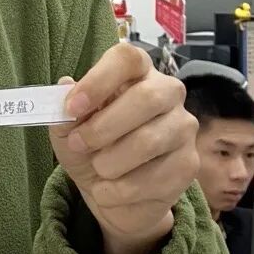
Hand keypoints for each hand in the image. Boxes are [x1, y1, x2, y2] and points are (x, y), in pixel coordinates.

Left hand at [50, 45, 198, 253]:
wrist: (111, 194)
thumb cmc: (90, 148)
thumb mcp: (68, 129)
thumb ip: (65, 110)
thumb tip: (65, 85)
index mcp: (136, 73)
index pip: (128, 59)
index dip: (99, 80)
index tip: (72, 106)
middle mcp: (168, 93)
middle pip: (146, 97)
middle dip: (103, 127)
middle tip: (79, 144)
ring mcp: (183, 128)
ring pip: (149, 141)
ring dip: (110, 161)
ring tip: (96, 169)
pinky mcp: (188, 164)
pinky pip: (155, 177)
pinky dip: (121, 189)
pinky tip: (108, 190)